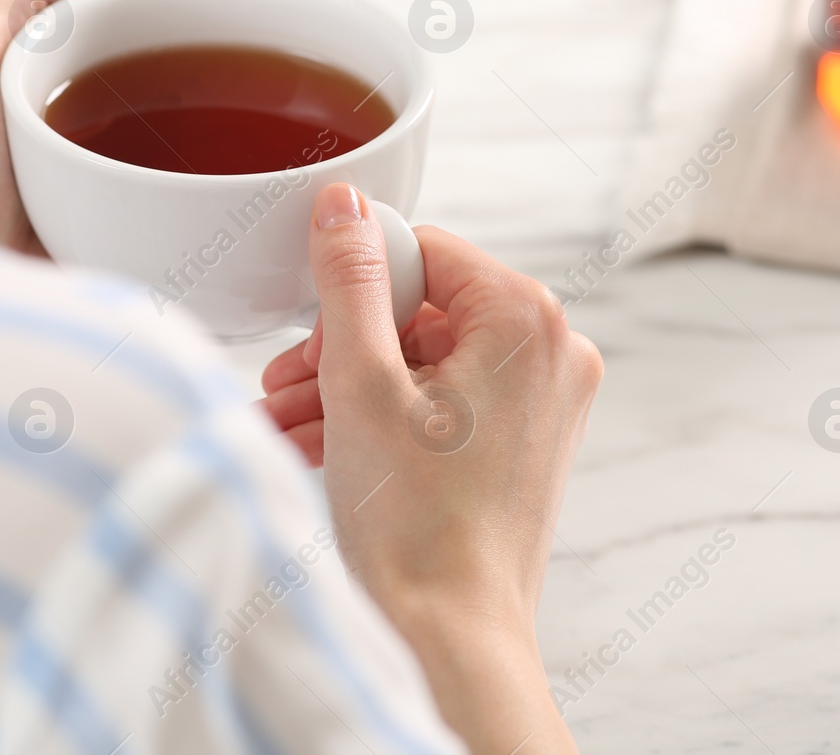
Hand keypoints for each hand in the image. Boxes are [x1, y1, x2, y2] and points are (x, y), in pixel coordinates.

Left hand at [0, 0, 313, 252]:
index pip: (165, 4)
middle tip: (336, 25)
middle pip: (202, 56)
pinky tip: (292, 179)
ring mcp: (125, 171)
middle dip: (269, 35)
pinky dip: (250, 182)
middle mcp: (102, 113)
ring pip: (212, 124)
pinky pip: (207, 196)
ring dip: (269, 107)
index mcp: (66, 60)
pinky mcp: (139, 231)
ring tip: (330, 93)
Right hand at [259, 183, 600, 753]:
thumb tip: (344, 204)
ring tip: (288, 419)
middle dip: (344, 343)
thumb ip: (350, 280)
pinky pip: (445, 399)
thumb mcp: (361, 381)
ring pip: (427, 357)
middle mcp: (552, 352)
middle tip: (290, 380)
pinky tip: (320, 441)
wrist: (448, 635)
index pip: (423, 251)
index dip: (353, 289)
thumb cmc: (415, 524)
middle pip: (424, 305)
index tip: (311, 332)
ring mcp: (544, 400)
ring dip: (351, 382)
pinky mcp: (525, 441)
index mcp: (526, 319)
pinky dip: (384, 413)